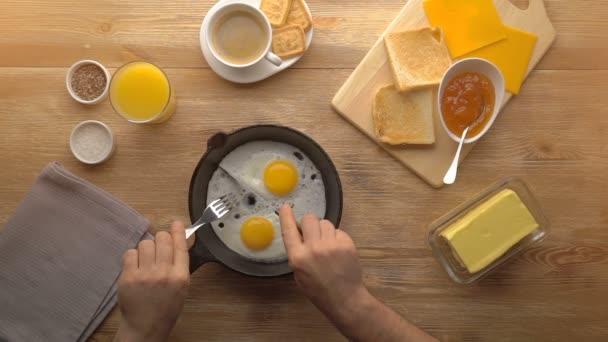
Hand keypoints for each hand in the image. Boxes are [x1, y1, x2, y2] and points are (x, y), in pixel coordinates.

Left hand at [114, 221, 189, 341]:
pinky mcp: (128, 277)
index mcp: (180, 276)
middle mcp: (164, 273)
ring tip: (146, 260)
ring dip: (146, 249)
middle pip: (162, 239)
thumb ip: (179, 264)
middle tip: (158, 247)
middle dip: (161, 239)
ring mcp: (145, 275)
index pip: (180, 246)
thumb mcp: (181, 287)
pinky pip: (130, 253)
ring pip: (145, 243)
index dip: (178, 231)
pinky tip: (136, 266)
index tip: (176, 223)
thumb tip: (177, 240)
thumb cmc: (166, 307)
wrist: (146, 326)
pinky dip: (133, 257)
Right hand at [278, 205, 367, 318]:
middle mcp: (313, 248)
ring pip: (325, 222)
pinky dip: (337, 237)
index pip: (289, 230)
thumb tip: (300, 234)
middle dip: (310, 223)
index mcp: (298, 257)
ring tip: (327, 244)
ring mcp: (331, 245)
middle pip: (309, 218)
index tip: (285, 207)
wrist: (344, 298)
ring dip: (324, 230)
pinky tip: (338, 250)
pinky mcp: (346, 244)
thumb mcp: (299, 274)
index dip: (286, 216)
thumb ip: (298, 253)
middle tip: (313, 233)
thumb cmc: (318, 290)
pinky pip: (338, 231)